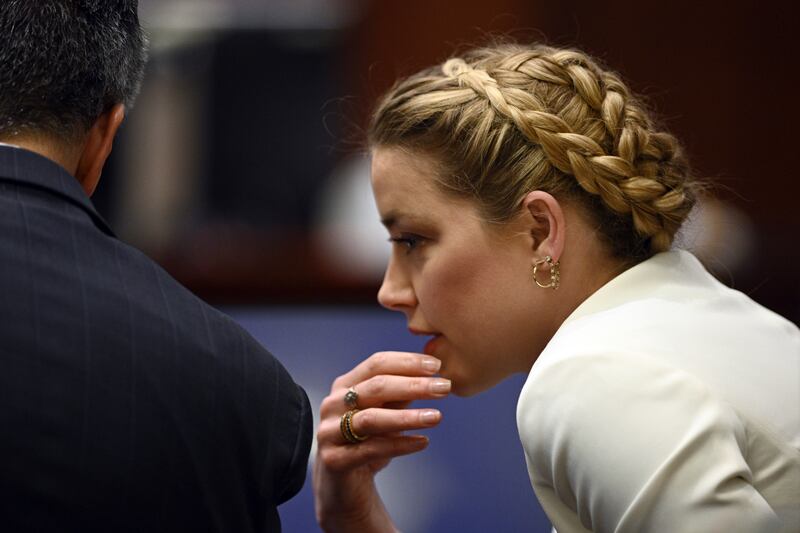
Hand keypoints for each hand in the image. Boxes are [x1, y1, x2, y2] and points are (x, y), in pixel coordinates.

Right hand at [313, 351, 449, 532]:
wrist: (345, 487)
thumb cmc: (367, 442)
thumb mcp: (386, 412)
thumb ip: (401, 393)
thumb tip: (432, 373)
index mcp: (344, 385)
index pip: (377, 363)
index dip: (407, 362)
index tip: (436, 365)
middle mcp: (333, 404)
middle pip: (376, 387)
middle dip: (414, 385)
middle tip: (444, 387)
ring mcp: (330, 431)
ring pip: (372, 419)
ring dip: (408, 417)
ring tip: (437, 417)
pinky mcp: (334, 460)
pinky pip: (372, 449)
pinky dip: (400, 445)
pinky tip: (423, 442)